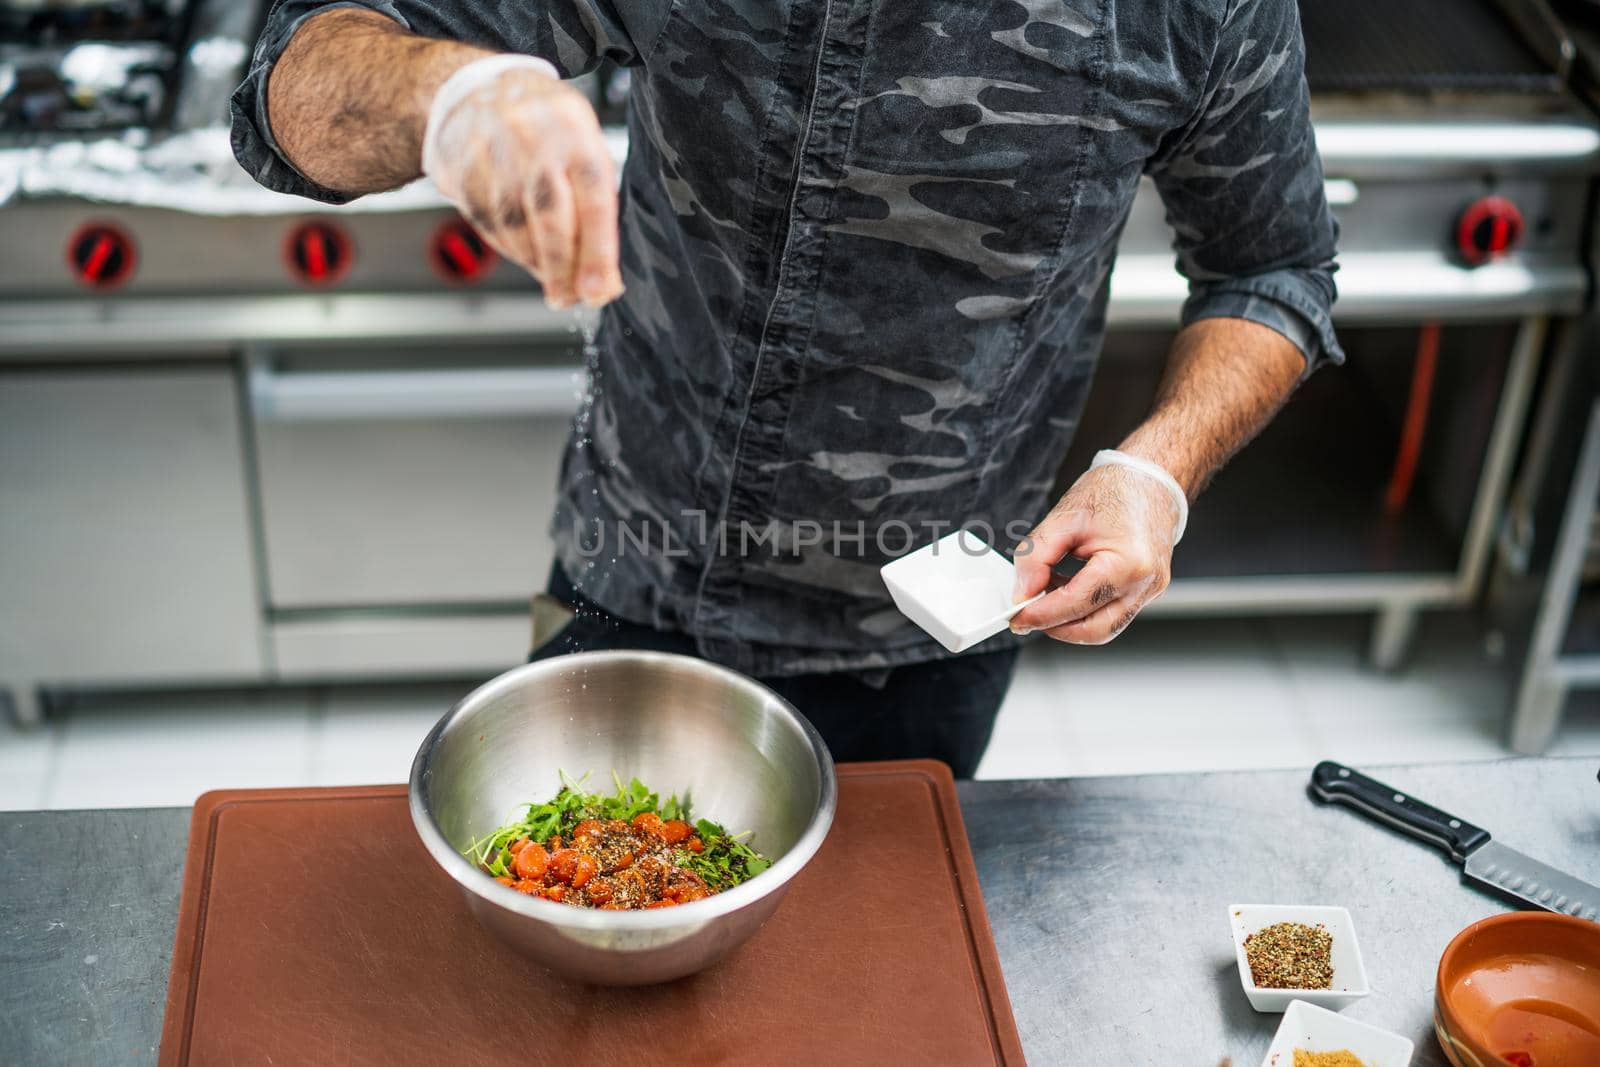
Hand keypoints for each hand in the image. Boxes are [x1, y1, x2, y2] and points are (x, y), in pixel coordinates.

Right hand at [426, 67, 622, 307]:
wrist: (476, 89)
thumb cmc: (545, 125)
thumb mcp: (584, 144)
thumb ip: (597, 204)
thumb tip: (603, 279)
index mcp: (575, 132)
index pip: (593, 199)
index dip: (597, 252)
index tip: (599, 290)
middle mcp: (533, 141)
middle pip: (550, 218)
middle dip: (562, 269)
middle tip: (569, 299)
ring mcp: (493, 156)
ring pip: (515, 228)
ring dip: (536, 263)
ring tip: (550, 276)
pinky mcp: (462, 172)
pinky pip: (488, 225)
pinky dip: (509, 249)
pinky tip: (524, 253)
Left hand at [1009, 462, 1181, 643]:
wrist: (1152, 478)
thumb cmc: (1115, 490)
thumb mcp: (1063, 517)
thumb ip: (1036, 558)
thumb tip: (1022, 594)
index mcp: (1128, 563)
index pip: (1075, 605)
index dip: (1040, 615)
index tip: (1015, 616)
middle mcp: (1145, 584)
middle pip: (1093, 630)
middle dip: (1055, 627)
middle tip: (1026, 615)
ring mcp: (1150, 591)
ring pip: (1104, 628)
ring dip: (1070, 620)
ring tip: (1046, 594)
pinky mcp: (1147, 592)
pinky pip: (1112, 613)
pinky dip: (1084, 609)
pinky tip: (1066, 587)